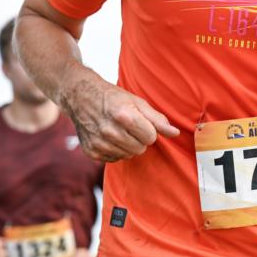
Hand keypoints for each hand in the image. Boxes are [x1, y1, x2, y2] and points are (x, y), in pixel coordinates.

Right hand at [61, 70, 179, 162]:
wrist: (81, 98)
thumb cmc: (112, 98)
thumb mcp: (136, 102)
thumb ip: (157, 119)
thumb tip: (175, 133)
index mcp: (124, 116)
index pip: (150, 138)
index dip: (148, 131)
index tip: (141, 123)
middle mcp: (110, 132)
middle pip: (140, 149)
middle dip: (139, 139)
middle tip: (130, 127)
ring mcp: (99, 143)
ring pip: (127, 155)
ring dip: (127, 146)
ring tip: (119, 132)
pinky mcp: (92, 152)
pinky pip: (114, 159)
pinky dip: (115, 150)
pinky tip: (109, 138)